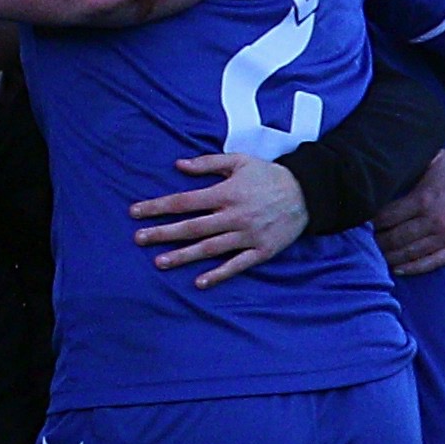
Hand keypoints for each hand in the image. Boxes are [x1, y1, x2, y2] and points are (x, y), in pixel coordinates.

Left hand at [130, 153, 308, 285]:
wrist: (309, 192)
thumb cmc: (269, 175)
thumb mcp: (240, 161)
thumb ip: (208, 163)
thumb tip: (178, 165)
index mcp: (226, 192)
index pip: (184, 201)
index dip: (158, 207)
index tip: (135, 212)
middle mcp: (234, 215)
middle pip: (192, 226)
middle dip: (163, 233)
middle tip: (138, 239)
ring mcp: (248, 234)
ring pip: (210, 248)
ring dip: (184, 256)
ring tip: (160, 262)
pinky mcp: (262, 250)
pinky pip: (238, 265)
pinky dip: (219, 274)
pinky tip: (200, 282)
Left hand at [374, 146, 444, 275]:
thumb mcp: (433, 158)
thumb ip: (408, 165)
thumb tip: (381, 164)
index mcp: (424, 199)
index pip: (387, 217)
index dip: (370, 221)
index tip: (359, 222)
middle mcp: (435, 221)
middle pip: (394, 239)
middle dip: (375, 241)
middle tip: (362, 242)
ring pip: (409, 253)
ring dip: (388, 256)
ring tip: (373, 255)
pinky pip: (432, 262)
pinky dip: (413, 268)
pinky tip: (397, 269)